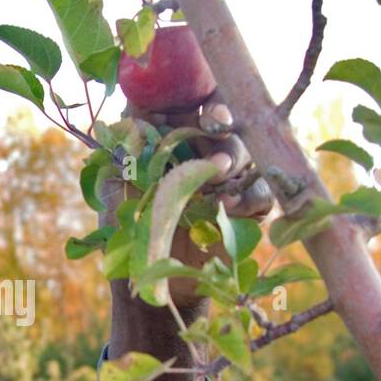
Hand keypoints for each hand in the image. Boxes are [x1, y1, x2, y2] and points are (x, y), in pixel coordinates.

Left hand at [101, 96, 273, 306]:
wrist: (148, 288)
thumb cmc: (126, 233)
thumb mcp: (117, 184)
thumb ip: (127, 146)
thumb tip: (137, 104)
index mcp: (170, 139)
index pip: (192, 102)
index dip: (198, 93)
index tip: (192, 97)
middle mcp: (200, 154)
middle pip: (225, 120)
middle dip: (222, 118)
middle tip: (215, 125)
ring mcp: (226, 182)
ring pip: (247, 151)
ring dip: (235, 155)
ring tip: (219, 172)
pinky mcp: (246, 212)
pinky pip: (262, 193)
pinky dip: (251, 195)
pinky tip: (229, 206)